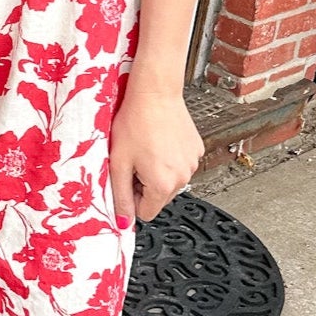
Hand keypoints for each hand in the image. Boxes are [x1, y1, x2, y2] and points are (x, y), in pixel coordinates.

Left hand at [109, 74, 204, 227]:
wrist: (155, 92)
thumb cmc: (135, 122)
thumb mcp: (119, 163)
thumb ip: (120, 197)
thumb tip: (123, 223)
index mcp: (163, 185)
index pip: (146, 212)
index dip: (132, 197)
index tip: (127, 177)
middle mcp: (183, 177)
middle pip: (159, 198)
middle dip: (145, 184)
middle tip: (135, 159)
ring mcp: (193, 163)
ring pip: (170, 181)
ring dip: (158, 171)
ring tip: (147, 147)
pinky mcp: (197, 149)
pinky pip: (180, 165)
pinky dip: (169, 158)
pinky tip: (159, 140)